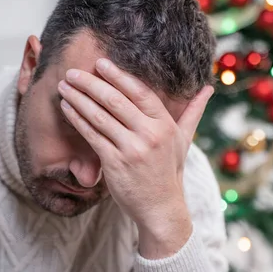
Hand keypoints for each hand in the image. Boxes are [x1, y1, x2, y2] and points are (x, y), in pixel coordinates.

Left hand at [58, 58, 213, 257]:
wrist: (161, 208)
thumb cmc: (170, 172)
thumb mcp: (184, 141)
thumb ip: (193, 112)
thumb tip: (208, 89)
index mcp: (166, 125)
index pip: (140, 92)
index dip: (118, 76)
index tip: (101, 63)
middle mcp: (150, 134)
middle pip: (115, 100)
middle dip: (91, 83)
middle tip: (73, 72)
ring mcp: (131, 149)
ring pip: (99, 116)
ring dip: (79, 99)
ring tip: (64, 87)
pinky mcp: (115, 163)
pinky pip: (92, 136)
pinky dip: (77, 120)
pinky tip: (67, 109)